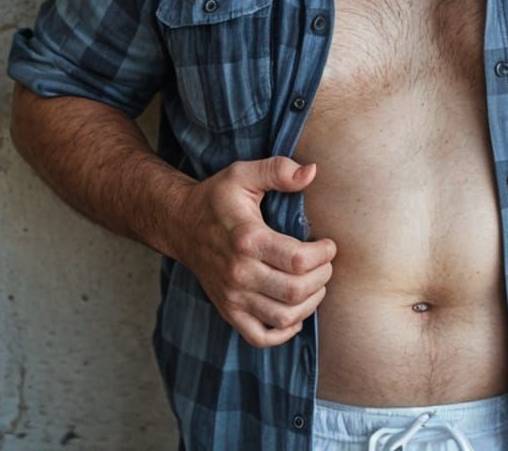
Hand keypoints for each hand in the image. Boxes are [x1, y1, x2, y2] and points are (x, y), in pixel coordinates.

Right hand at [171, 155, 336, 347]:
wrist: (180, 225)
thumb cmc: (216, 199)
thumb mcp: (243, 175)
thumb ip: (277, 170)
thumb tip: (311, 172)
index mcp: (247, 239)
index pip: (298, 260)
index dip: (324, 254)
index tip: (328, 244)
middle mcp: (239, 273)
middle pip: (295, 291)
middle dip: (322, 277)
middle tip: (324, 263)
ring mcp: (232, 296)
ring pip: (283, 316)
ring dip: (310, 303)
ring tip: (314, 284)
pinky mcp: (228, 310)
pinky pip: (260, 336)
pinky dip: (283, 332)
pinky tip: (294, 314)